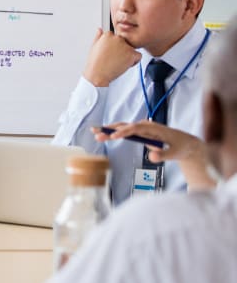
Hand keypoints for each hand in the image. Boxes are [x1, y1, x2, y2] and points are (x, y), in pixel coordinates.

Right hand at [83, 28, 140, 86]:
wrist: (98, 75)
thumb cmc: (94, 64)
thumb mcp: (93, 47)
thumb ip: (98, 37)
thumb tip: (100, 29)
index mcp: (107, 35)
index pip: (117, 37)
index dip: (115, 45)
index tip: (111, 52)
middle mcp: (117, 38)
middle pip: (125, 42)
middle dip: (122, 50)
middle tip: (114, 58)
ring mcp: (125, 46)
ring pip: (132, 49)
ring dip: (127, 55)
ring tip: (117, 62)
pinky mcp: (132, 54)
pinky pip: (138, 56)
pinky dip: (134, 62)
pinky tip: (124, 65)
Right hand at [93, 121, 215, 188]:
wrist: (187, 144)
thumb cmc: (181, 147)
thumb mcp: (175, 153)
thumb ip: (163, 155)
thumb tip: (150, 156)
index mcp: (154, 128)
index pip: (136, 128)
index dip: (123, 132)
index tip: (113, 137)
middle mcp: (147, 126)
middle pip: (126, 126)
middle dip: (110, 129)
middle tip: (96, 132)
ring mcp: (143, 129)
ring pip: (123, 128)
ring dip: (109, 130)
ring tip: (95, 133)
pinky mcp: (140, 134)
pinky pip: (125, 132)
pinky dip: (114, 133)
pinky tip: (104, 135)